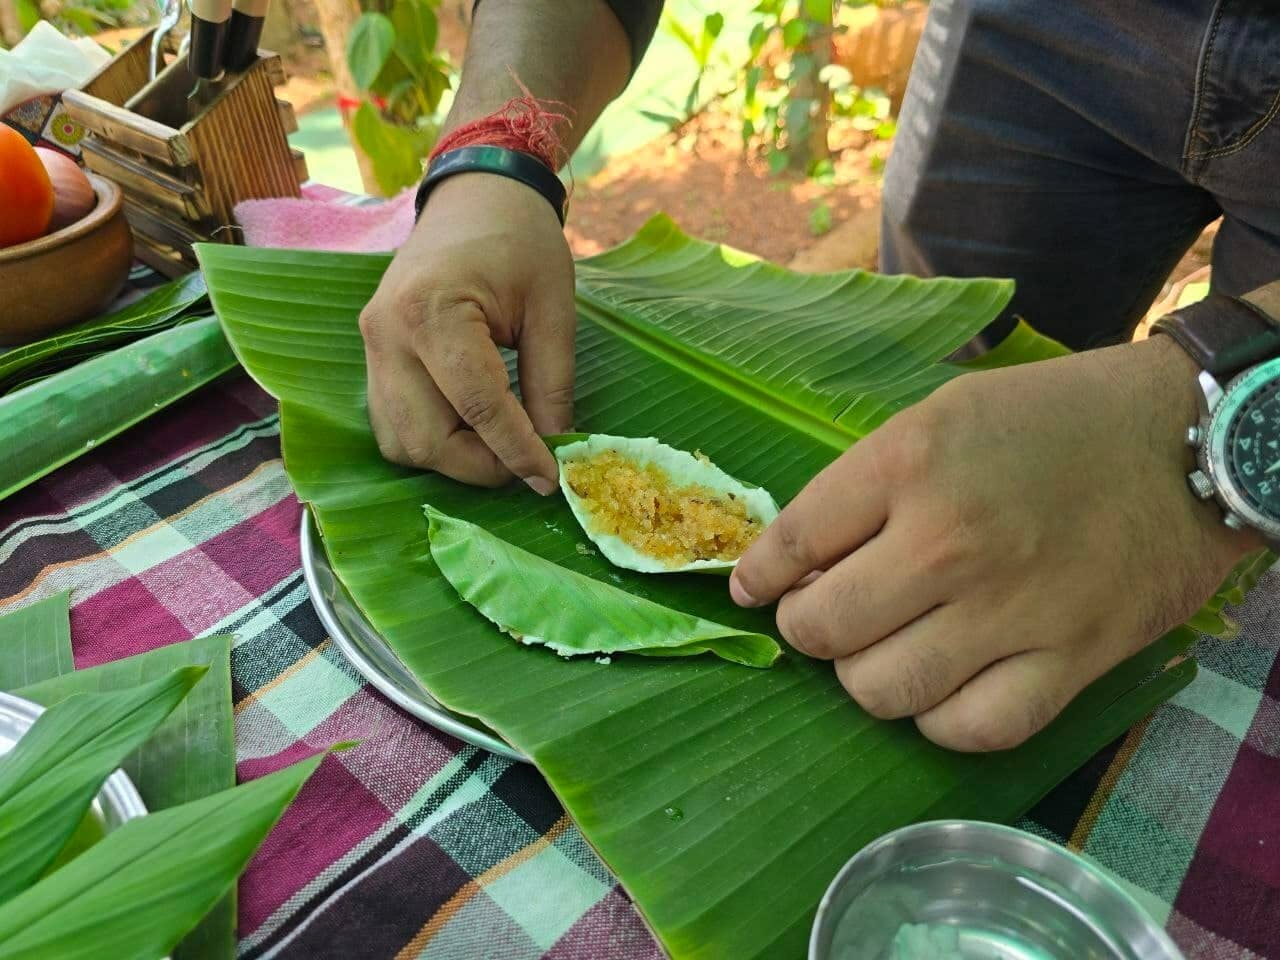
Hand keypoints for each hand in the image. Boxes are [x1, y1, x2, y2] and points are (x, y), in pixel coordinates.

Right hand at [359, 173, 575, 491]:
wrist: (475, 195)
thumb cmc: (520, 240)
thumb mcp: (554, 308)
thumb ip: (552, 384)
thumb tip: (554, 450)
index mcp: (433, 311)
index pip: (478, 407)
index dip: (517, 451)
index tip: (550, 478)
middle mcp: (387, 334)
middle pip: (425, 439)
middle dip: (480, 466)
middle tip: (527, 463)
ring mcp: (371, 346)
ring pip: (400, 443)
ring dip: (452, 460)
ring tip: (501, 445)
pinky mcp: (372, 355)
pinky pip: (392, 423)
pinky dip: (431, 441)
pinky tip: (472, 429)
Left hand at [731, 336, 1259, 750]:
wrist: (1188, 439)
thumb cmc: (1054, 418)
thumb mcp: (943, 415)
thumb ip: (866, 483)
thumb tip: (798, 559)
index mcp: (910, 463)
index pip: (794, 542)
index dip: (759, 574)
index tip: (751, 588)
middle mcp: (949, 541)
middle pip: (823, 629)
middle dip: (806, 628)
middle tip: (823, 615)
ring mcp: (1011, 610)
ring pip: (882, 691)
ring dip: (863, 677)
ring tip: (880, 649)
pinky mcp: (1071, 660)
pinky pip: (970, 730)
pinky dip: (937, 719)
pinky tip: (940, 688)